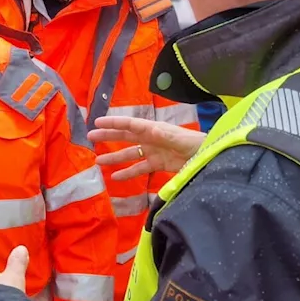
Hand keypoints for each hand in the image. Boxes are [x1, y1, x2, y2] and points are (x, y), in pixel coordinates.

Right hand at [88, 116, 204, 180]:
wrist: (209, 156)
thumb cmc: (196, 144)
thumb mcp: (179, 139)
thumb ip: (164, 135)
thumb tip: (148, 129)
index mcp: (154, 129)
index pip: (130, 124)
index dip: (113, 123)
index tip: (96, 122)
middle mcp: (151, 138)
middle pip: (126, 136)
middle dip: (108, 136)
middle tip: (90, 137)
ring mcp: (154, 152)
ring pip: (130, 154)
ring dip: (114, 157)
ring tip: (98, 161)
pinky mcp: (158, 164)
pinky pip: (139, 168)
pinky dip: (128, 172)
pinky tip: (115, 177)